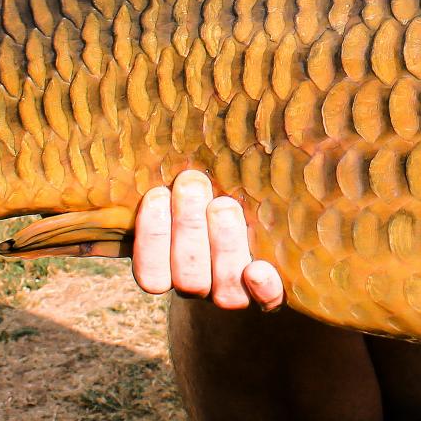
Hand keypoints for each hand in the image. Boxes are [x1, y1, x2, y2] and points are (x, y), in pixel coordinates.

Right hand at [131, 169, 284, 310]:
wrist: (249, 227)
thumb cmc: (206, 192)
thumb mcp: (181, 188)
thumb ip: (170, 177)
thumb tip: (152, 118)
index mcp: (169, 270)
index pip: (151, 274)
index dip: (151, 238)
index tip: (156, 193)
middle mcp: (200, 287)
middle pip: (189, 277)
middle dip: (188, 227)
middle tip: (193, 183)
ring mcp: (235, 293)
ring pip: (224, 290)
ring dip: (223, 245)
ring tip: (224, 204)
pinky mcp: (269, 293)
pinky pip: (267, 303)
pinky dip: (263, 288)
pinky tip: (259, 268)